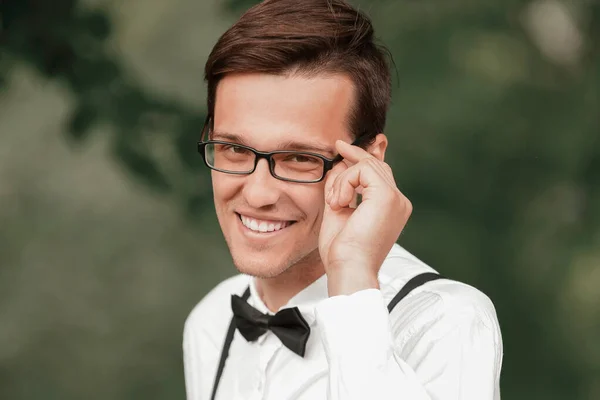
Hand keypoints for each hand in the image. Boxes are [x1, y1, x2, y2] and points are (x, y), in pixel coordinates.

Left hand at [318, 139, 412, 295]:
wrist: (348, 269)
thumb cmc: (342, 251)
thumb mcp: (338, 211)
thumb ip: (341, 187)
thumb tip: (339, 163)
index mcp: (391, 208)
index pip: (378, 174)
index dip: (360, 157)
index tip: (341, 147)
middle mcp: (398, 202)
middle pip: (375, 165)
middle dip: (351, 159)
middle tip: (337, 149)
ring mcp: (396, 198)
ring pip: (366, 166)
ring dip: (342, 181)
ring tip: (336, 203)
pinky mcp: (386, 196)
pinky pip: (361, 171)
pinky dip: (344, 183)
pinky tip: (340, 202)